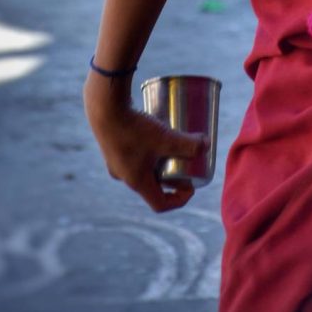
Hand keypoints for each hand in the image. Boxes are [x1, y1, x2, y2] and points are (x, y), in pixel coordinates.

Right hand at [84, 73, 207, 212]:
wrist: (103, 108)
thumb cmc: (134, 127)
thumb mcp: (165, 137)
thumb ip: (188, 144)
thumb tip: (207, 145)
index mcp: (137, 182)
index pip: (160, 204)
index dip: (179, 200)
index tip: (192, 186)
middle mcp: (124, 176)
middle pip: (153, 185)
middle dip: (171, 177)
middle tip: (185, 162)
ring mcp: (115, 162)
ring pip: (142, 169)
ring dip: (158, 163)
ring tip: (171, 146)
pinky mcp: (111, 146)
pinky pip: (133, 155)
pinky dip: (146, 150)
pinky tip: (152, 133)